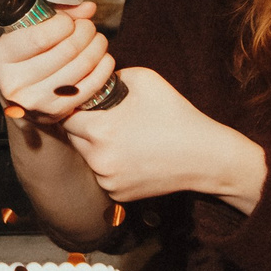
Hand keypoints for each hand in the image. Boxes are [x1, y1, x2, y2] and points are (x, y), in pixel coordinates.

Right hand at [0, 0, 115, 120]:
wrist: (21, 98)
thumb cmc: (25, 58)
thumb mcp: (29, 30)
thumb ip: (56, 13)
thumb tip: (87, 8)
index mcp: (1, 56)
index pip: (40, 37)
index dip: (63, 23)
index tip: (68, 21)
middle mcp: (14, 81)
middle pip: (66, 50)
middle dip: (85, 32)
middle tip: (87, 27)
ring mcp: (35, 100)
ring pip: (81, 66)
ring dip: (97, 47)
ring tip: (97, 40)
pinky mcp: (56, 112)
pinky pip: (90, 85)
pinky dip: (103, 68)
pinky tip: (102, 58)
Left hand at [44, 65, 267, 212]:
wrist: (205, 157)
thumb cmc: (176, 114)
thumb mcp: (143, 79)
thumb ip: (110, 76)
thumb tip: (90, 78)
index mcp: (101, 130)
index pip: (64, 115)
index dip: (73, 105)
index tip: (83, 100)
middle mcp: (99, 159)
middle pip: (73, 137)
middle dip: (83, 125)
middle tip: (105, 117)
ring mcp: (107, 180)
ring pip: (86, 157)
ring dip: (94, 146)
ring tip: (122, 136)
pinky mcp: (117, 195)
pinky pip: (101, 175)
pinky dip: (109, 165)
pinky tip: (131, 155)